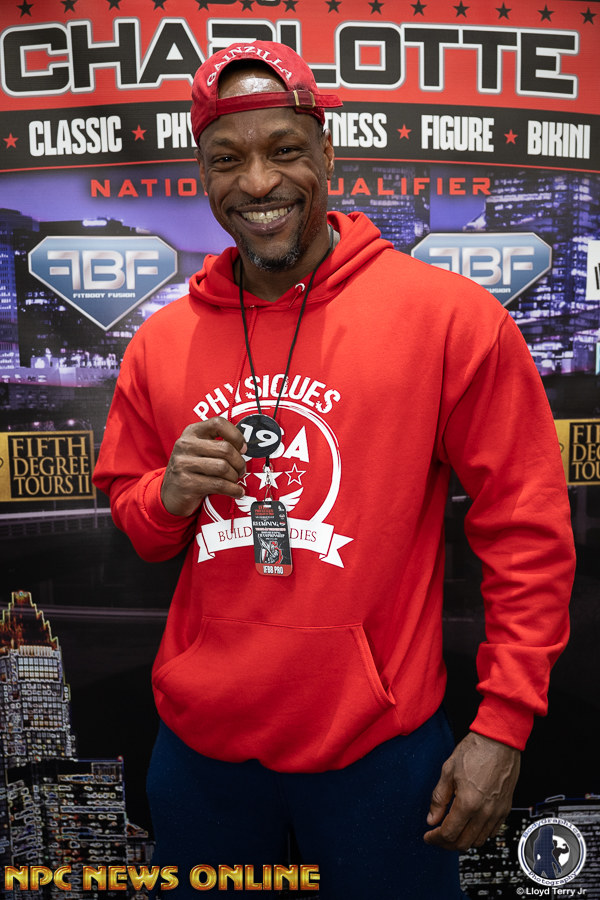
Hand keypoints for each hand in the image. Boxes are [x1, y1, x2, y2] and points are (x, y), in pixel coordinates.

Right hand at [161, 417, 246, 516]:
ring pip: (223, 467)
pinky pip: (219, 484)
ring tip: (235, 480)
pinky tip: (237, 491)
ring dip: (235, 476)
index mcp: (191, 432)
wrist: (171, 494)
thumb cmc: (193, 469)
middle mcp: (185, 444)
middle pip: (225, 448)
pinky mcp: (186, 483)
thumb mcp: (199, 450)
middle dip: (239, 462)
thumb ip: (217, 444)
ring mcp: (183, 463)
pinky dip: (233, 489)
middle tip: (241, 470)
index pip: (218, 423)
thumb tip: (244, 448)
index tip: (243, 448)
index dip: (236, 435)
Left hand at [423, 732, 520, 850]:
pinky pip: (492, 832)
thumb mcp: (448, 771)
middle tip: (437, 835)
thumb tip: (432, 818)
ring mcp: (497, 812)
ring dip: (463, 840)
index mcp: (468, 803)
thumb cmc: (475, 750)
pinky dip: (479, 834)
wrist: (498, 741)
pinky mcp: (505, 809)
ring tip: (452, 830)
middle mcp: (484, 812)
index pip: (448, 833)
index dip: (435, 838)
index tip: (428, 835)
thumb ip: (439, 798)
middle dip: (446, 843)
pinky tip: (470, 824)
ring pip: (478, 841)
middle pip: (463, 843)